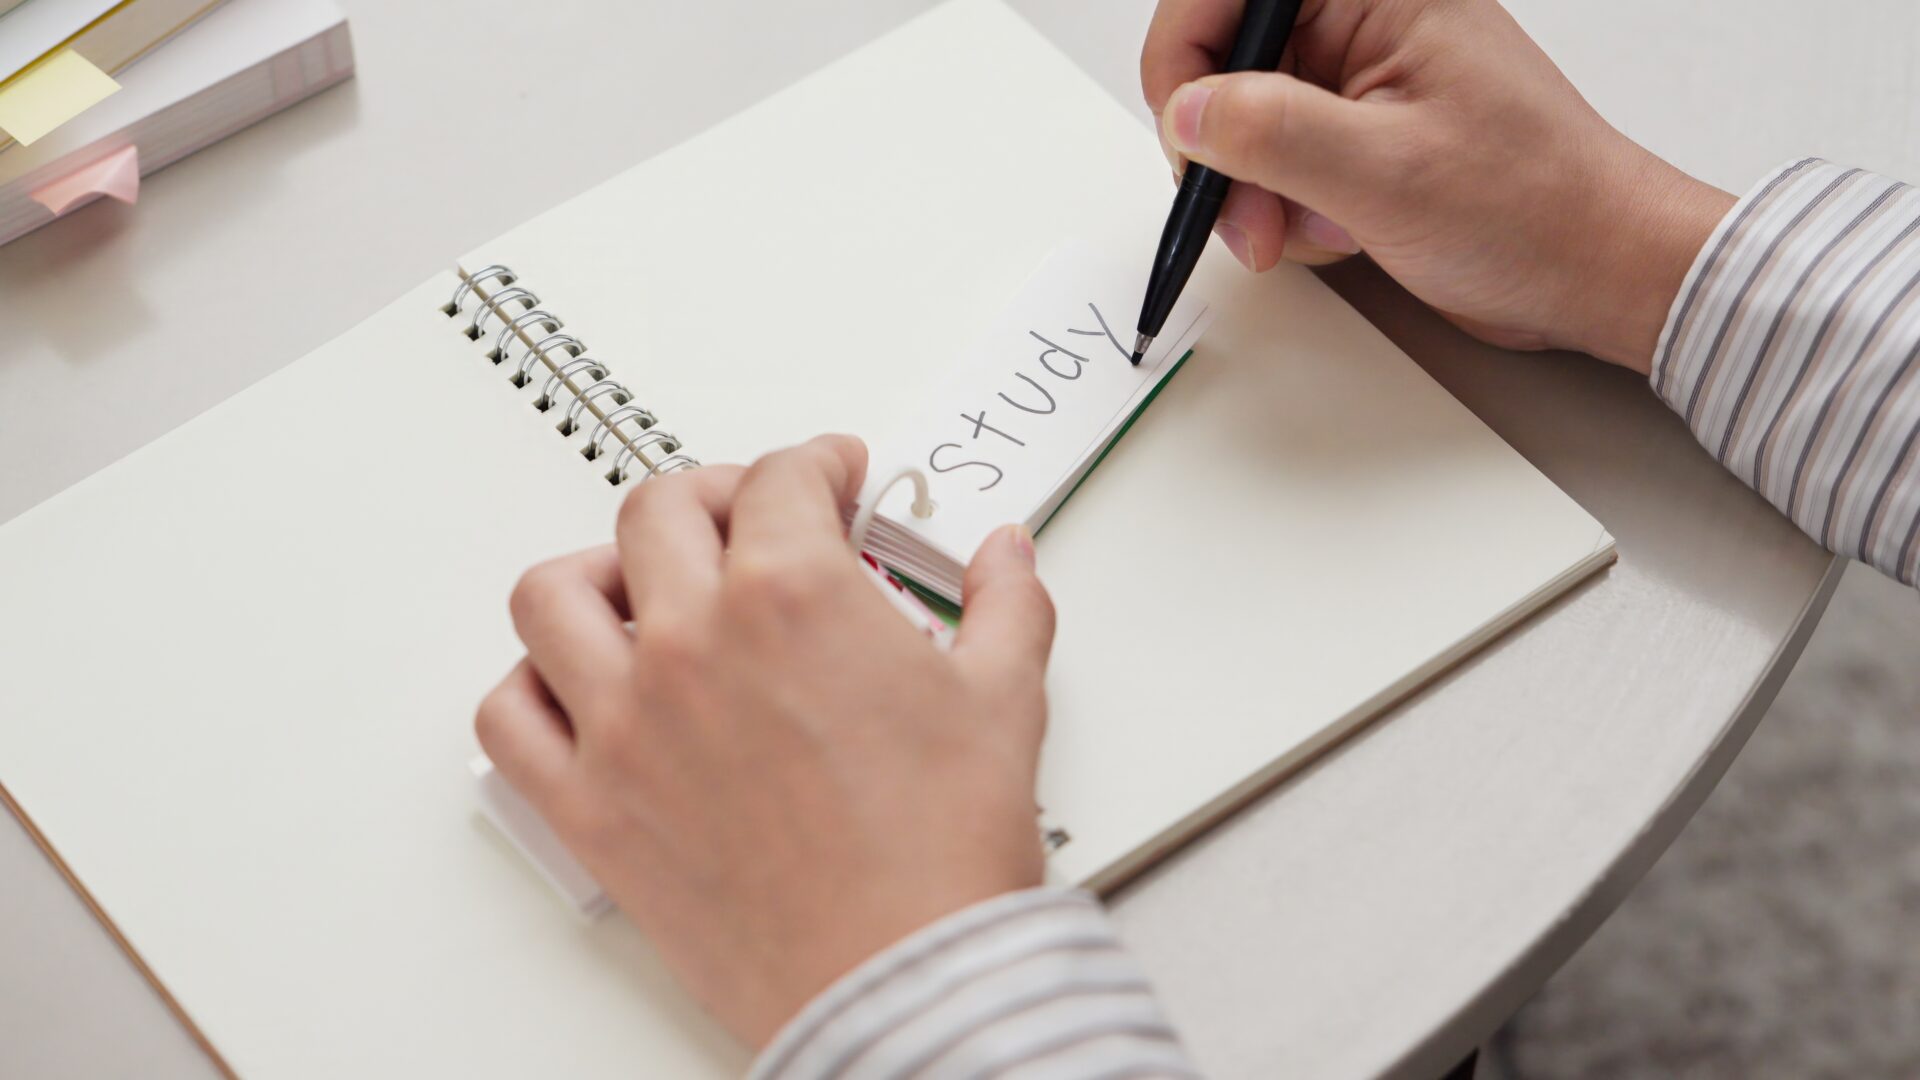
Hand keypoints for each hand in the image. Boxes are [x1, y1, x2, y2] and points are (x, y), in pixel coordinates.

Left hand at [474, 435, 1056, 1046]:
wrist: (903, 978)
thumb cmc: (943, 854)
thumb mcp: (1005, 701)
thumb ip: (1004, 604)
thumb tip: (1006, 556)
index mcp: (793, 593)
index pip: (781, 478)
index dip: (815, 465)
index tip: (831, 481)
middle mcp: (693, 640)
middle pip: (661, 509)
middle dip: (716, 496)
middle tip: (753, 521)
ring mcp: (626, 720)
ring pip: (555, 594)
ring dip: (600, 573)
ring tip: (646, 589)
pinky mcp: (589, 803)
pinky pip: (510, 716)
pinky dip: (533, 687)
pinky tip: (584, 688)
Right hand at [1141, 0, 1736, 371]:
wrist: (1596, 268)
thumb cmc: (1534, 207)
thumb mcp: (1387, 173)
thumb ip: (1274, 132)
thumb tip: (1189, 111)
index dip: (1185, 61)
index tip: (1189, 136)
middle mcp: (1365, 20)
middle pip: (1228, 63)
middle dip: (1225, 150)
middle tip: (1249, 217)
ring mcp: (1359, 80)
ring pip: (1245, 122)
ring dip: (1259, 192)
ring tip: (1318, 230)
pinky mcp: (1359, 132)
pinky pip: (1278, 160)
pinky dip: (1288, 208)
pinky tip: (1342, 229)